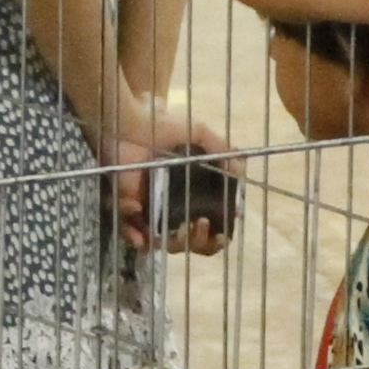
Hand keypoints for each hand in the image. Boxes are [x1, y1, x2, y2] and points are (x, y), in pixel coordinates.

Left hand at [107, 101, 235, 254]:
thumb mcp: (197, 132)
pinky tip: (144, 236)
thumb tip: (240, 168)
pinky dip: (138, 239)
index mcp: (192, 190)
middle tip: (200, 223)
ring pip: (165, 243)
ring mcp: (150, 209)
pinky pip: (133, 235)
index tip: (222, 233)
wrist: (128, 124)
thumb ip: (219, 149)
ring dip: (175, 243)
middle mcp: (173, 204)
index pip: (209, 224)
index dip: (217, 235)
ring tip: (181, 229)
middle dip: (199, 241)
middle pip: (190, 241)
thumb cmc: (159, 126)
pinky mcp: (128, 209)